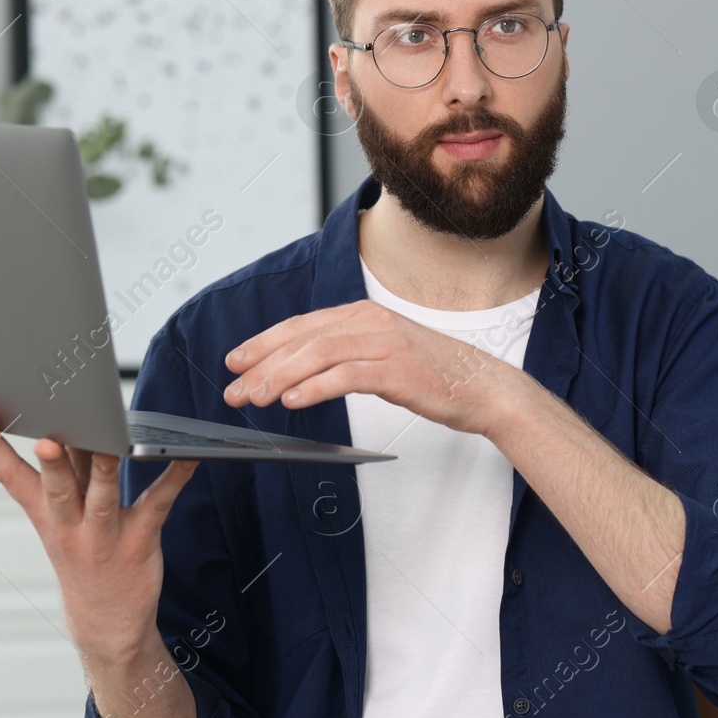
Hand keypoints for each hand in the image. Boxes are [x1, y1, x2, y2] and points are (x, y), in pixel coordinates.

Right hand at [0, 411, 198, 667]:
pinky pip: (158, 505)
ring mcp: (103, 535)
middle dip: (51, 462)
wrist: (106, 624)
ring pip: (102, 497)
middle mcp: (70, 524)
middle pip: (57, 487)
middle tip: (46, 439)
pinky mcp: (139, 540)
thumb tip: (69, 422)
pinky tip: (187, 457)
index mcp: (45, 514)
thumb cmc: (84, 557)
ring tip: (111, 445)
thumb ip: (65, 473)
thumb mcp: (61, 521)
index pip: (11, 477)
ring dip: (105, 471)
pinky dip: (174, 478)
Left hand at [221, 298, 524, 435]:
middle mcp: (370, 321)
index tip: (235, 362)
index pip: (301, 326)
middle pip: (301, 339)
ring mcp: (384, 343)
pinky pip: (346, 376)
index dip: (263, 343)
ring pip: (317, 355)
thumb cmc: (433, 375)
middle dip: (261, 364)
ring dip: (279, 378)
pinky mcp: (397, 370)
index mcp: (363, 315)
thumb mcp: (383, 355)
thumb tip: (300, 370)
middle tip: (233, 389)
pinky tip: (294, 402)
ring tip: (255, 398)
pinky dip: (315, 388)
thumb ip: (346, 353)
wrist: (484, 387)